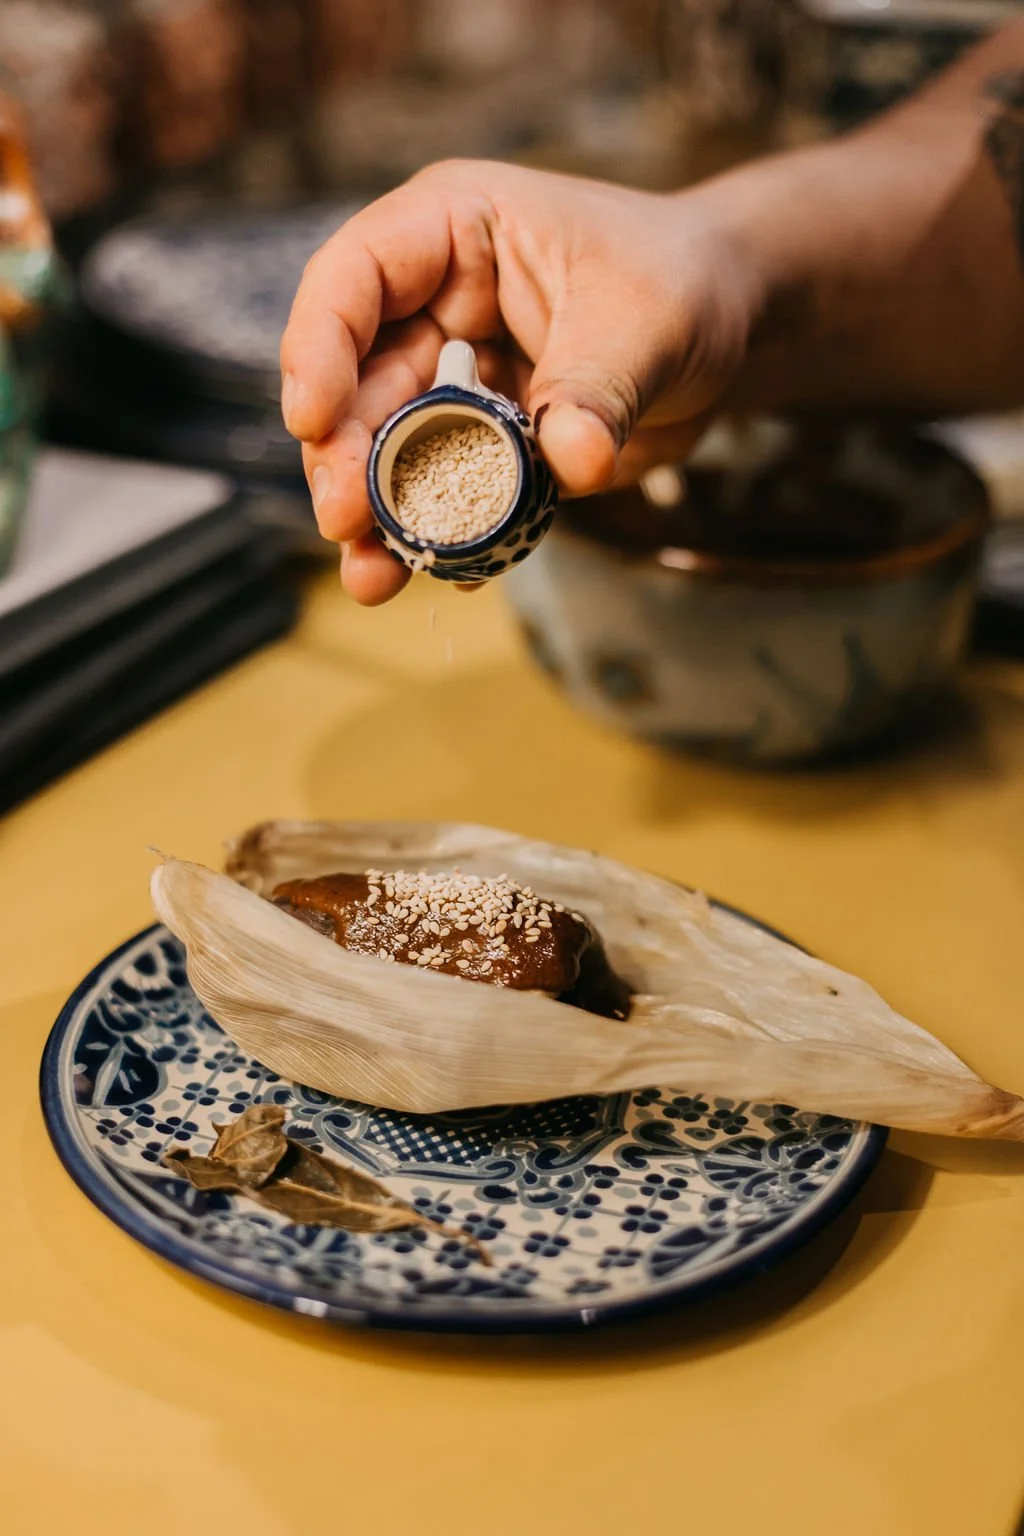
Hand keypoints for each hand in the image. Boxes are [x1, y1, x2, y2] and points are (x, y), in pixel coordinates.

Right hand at [280, 159, 759, 603]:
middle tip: (345, 523)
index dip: (319, 348)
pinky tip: (451, 572)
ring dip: (379, 516)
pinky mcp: (485, 443)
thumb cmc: (685, 283)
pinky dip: (446, 534)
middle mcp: (436, 306)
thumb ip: (599, 389)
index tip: (313, 422)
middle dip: (344, 458)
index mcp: (455, 233)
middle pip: (355, 382)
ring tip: (373, 578)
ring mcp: (456, 379)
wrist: (731, 330)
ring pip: (392, 451)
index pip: (353, 279)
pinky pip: (451, 492)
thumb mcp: (650, 321)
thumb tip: (569, 460)